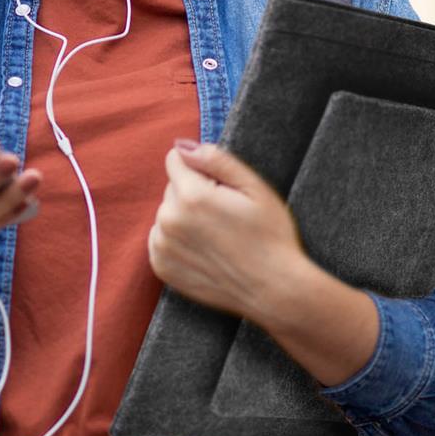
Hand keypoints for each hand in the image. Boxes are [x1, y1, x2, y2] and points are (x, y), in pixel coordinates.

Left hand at [147, 139, 318, 327]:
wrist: (274, 290)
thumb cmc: (270, 236)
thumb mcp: (254, 188)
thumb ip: (216, 160)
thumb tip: (181, 146)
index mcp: (191, 196)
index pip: (174, 160)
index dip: (200, 169)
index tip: (221, 188)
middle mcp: (169, 220)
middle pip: (171, 188)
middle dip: (193, 193)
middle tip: (225, 216)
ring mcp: (162, 246)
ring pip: (166, 214)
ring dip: (184, 218)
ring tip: (217, 236)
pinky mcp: (161, 268)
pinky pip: (160, 239)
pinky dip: (177, 241)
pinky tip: (205, 251)